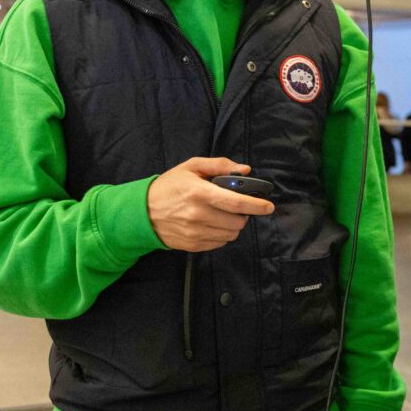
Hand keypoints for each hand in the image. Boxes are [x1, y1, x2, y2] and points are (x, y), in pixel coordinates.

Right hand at [147, 157, 273, 251]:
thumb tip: (244, 169)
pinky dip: (222, 234)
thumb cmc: (168, 186)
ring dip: (233, 225)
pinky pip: (220, 243)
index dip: (256, 205)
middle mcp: (198, 215)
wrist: (142, 211)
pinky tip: (212, 224)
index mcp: (199, 193)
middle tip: (236, 207)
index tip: (268, 206)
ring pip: (231, 234)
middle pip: (238, 221)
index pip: (236, 202)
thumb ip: (219, 165)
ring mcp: (195, 232)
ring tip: (222, 215)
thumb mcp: (191, 167)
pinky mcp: (193, 245)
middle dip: (243, 214)